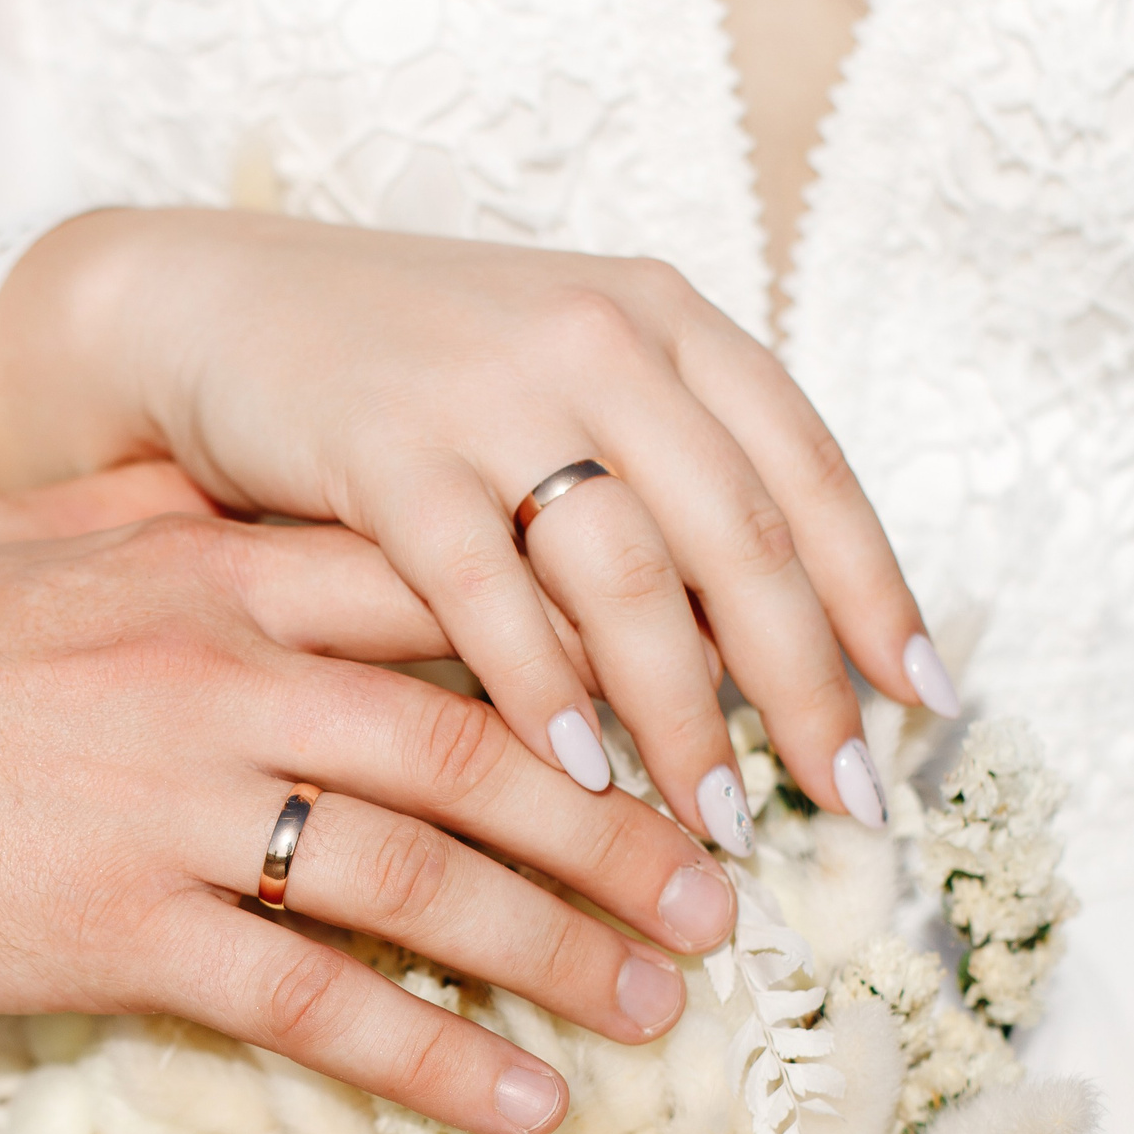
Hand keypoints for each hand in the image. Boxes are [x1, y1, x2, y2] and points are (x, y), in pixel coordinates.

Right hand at [0, 210, 956, 848]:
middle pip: (740, 535)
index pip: (806, 465)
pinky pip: (486, 593)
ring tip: (716, 826)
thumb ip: (651, 479)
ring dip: (682, 716)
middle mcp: (597, 339)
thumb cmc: (396, 376)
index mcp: (659, 320)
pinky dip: (540, 691)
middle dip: (801, 685)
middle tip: (843, 804)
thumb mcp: (551, 384)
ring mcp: (490, 388)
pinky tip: (577, 773)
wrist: (210, 307)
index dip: (874, 589)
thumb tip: (759, 641)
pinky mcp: (382, 449)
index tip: (922, 703)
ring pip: (629, 578)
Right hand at [0, 465, 739, 1133]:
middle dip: (619, 825)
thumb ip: (144, 503)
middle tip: (718, 892)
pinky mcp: (117, 927)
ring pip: (424, 871)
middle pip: (478, 743)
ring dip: (563, 946)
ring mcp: (173, 800)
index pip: (439, 596)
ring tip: (662, 1005)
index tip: (661, 724)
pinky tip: (523, 1103)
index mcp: (203, 565)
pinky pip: (314, 999)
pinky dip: (435, 1056)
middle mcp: (217, 668)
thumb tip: (227, 473)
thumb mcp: (12, 536)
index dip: (575, 660)